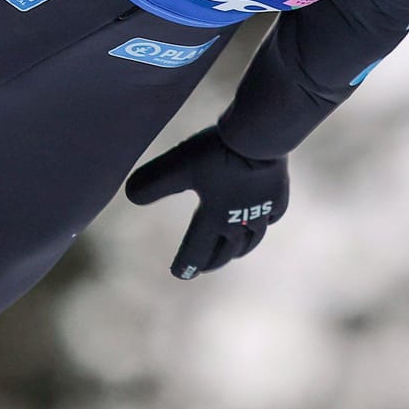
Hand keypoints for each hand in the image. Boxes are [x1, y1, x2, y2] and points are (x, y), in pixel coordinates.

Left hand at [126, 127, 289, 279]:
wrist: (261, 136)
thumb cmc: (217, 153)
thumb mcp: (177, 165)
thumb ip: (152, 183)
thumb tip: (129, 195)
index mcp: (214, 219)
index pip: (196, 251)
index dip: (186, 264)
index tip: (180, 273)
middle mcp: (239, 222)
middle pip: (226, 251)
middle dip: (213, 261)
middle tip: (204, 266)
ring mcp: (262, 210)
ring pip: (252, 239)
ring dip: (240, 249)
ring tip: (235, 251)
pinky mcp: (279, 195)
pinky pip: (273, 215)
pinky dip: (266, 222)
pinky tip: (266, 219)